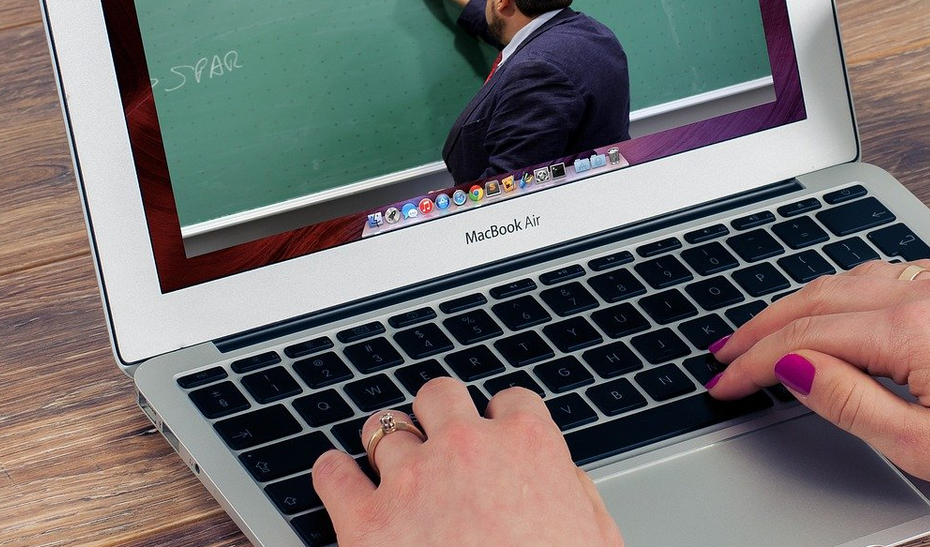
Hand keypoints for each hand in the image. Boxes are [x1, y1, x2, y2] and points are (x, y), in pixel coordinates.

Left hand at [312, 377, 622, 546]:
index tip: (496, 431)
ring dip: (386, 442)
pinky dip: (333, 473)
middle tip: (439, 435)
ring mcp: (412, 479)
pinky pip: (333, 475)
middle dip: (439, 413)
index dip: (502, 418)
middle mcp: (466, 447)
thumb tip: (566, 479)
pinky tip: (337, 476)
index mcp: (528, 445)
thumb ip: (578, 494)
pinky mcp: (366, 521)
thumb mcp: (596, 538)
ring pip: (383, 428)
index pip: (512, 401)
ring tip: (386, 459)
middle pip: (441, 396)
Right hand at [707, 260, 929, 506]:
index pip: (805, 338)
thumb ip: (849, 401)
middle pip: (816, 297)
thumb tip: (791, 368)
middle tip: (723, 353)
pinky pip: (881, 275)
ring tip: (761, 332)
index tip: (723, 382)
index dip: (754, 362)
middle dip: (761, 326)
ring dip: (796, 304)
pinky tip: (827, 307)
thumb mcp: (925, 444)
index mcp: (912, 330)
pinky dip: (838, 290)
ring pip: (846, 279)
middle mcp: (925, 293)